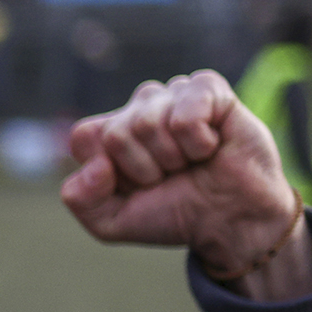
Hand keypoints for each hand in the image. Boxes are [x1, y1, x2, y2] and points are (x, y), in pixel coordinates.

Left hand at [59, 71, 311, 299]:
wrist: (230, 221)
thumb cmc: (173, 214)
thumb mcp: (112, 223)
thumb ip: (81, 200)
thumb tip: (94, 166)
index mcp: (110, 133)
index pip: (84, 136)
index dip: (106, 172)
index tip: (135, 186)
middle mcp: (139, 108)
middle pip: (116, 134)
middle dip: (143, 169)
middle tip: (170, 176)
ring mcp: (173, 94)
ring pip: (147, 122)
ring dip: (171, 157)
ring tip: (191, 162)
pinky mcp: (207, 88)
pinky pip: (186, 113)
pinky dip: (198, 142)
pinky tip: (212, 146)